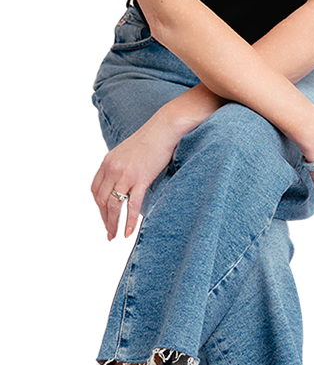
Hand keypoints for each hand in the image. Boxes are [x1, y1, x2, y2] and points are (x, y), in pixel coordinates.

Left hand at [91, 108, 180, 243]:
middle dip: (105, 219)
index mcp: (108, 162)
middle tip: (109, 232)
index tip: (105, 216)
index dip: (99, 206)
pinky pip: (133, 205)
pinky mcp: (141, 178)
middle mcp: (113, 168)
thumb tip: (123, 183)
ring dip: (113, 224)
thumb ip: (121, 167)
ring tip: (115, 237)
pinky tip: (128, 232)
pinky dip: (130, 221)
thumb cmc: (151, 139)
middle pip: (102, 200)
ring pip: (114, 205)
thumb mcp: (128, 152)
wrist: (165, 127)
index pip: (96, 190)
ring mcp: (126, 174)